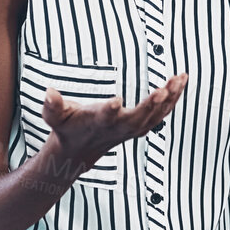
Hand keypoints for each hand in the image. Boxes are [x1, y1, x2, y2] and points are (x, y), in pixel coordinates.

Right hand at [43, 74, 187, 165]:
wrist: (80, 151)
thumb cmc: (67, 127)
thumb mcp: (54, 117)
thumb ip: (52, 106)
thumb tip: (49, 92)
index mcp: (97, 123)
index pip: (105, 118)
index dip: (110, 110)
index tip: (116, 100)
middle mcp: (118, 128)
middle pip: (138, 119)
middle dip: (151, 105)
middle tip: (164, 88)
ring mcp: (132, 129)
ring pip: (155, 116)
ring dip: (170, 98)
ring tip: (180, 78)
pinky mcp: (141, 126)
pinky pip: (162, 114)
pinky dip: (173, 99)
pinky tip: (180, 82)